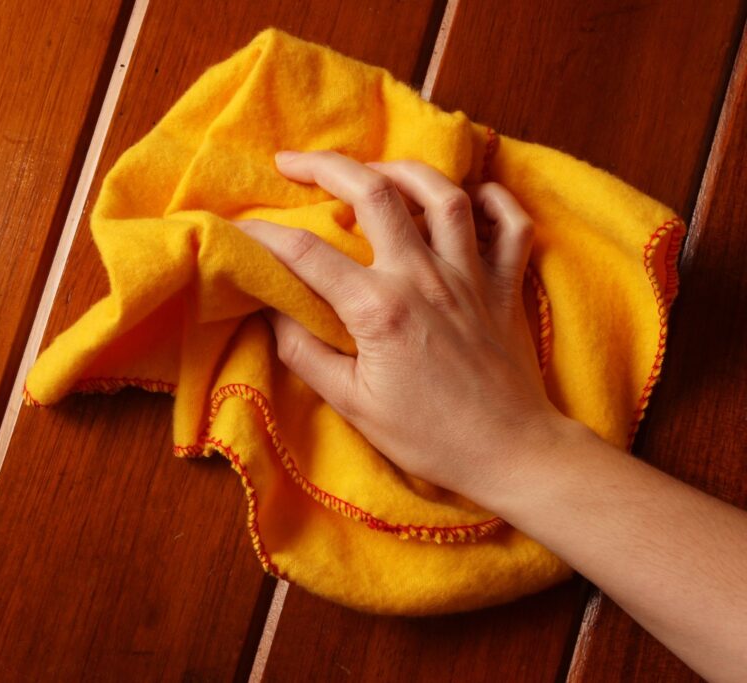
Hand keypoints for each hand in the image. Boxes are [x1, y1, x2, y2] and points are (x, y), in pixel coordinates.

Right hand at [235, 150, 569, 499]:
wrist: (510, 452)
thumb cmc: (428, 436)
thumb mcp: (351, 405)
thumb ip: (305, 353)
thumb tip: (273, 312)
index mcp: (379, 308)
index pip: (308, 254)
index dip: (266, 234)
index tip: (240, 227)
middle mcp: (424, 276)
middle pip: (375, 193)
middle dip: (327, 166)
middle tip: (293, 161)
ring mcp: (471, 275)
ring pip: (443, 194)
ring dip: (404, 170)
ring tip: (375, 171)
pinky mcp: (506, 284)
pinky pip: (511, 224)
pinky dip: (495, 201)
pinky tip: (471, 197)